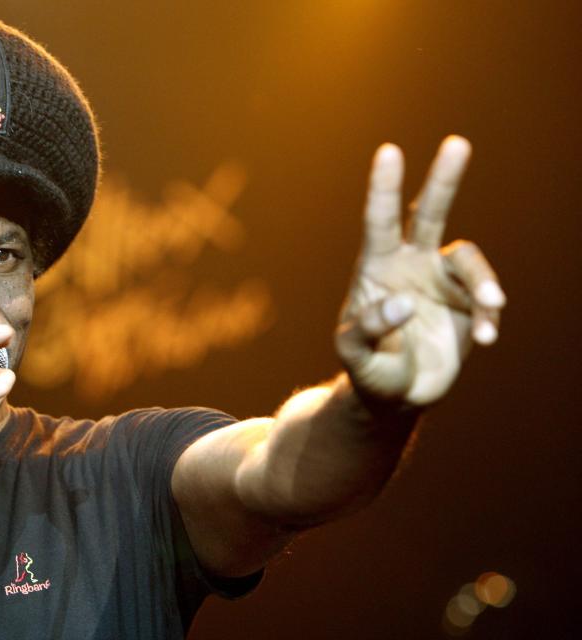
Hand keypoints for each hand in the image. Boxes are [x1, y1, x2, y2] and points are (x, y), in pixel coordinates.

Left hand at [335, 136, 505, 406]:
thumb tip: (404, 302)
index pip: (380, 221)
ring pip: (469, 261)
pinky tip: (486, 338)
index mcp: (376, 267)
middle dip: (443, 179)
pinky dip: (490, 316)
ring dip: (482, 281)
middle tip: (457, 143)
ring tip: (492, 307)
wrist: (399, 393)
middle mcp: (411, 264)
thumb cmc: (368, 367)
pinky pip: (487, 300)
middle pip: (429, 214)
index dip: (385, 187)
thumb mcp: (353, 353)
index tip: (389, 151)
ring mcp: (442, 282)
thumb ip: (368, 328)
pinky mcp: (469, 305)